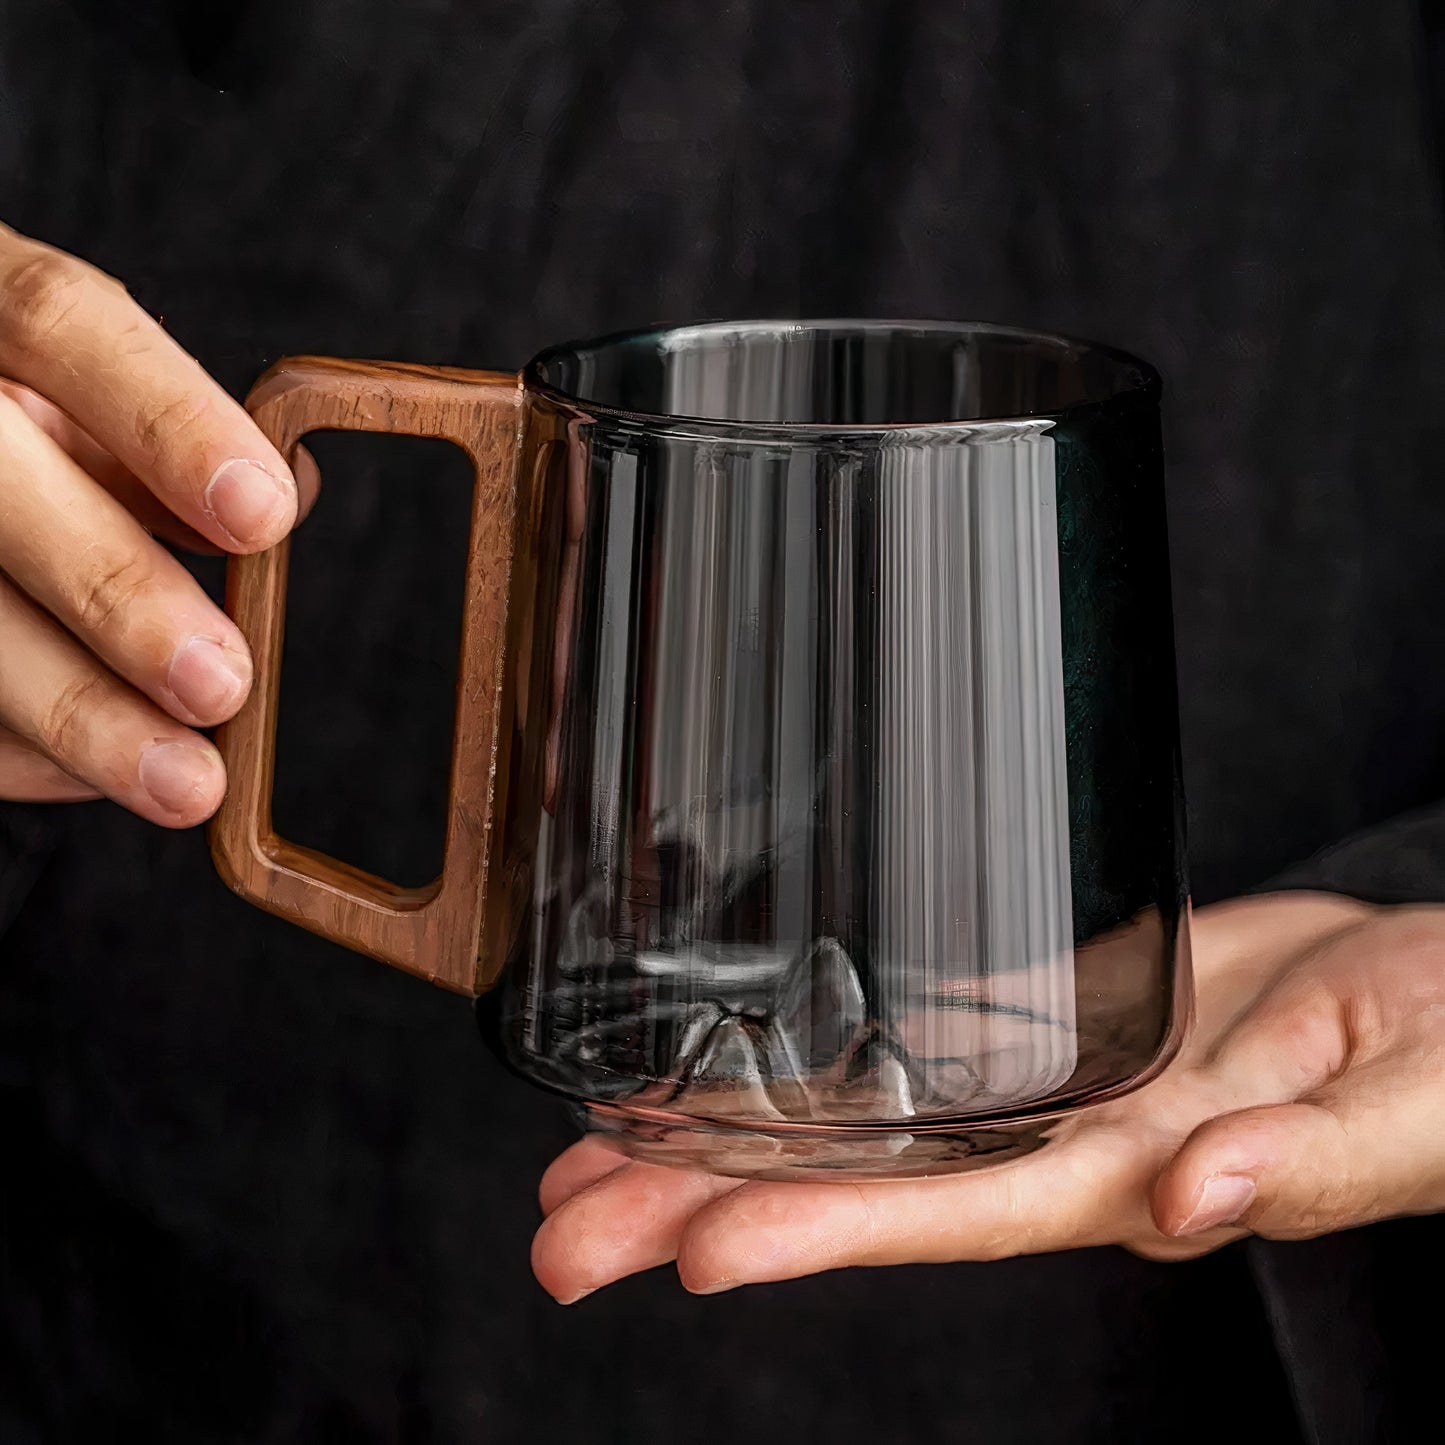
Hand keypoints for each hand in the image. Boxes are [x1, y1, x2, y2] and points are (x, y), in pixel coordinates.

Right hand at [0, 223, 315, 823]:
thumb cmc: (20, 421)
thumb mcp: (82, 391)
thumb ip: (167, 437)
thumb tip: (288, 492)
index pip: (61, 321)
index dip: (168, 420)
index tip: (264, 512)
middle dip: (115, 592)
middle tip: (224, 683)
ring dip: (77, 711)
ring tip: (189, 782)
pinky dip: (22, 749)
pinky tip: (99, 775)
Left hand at [532, 891, 1444, 1299]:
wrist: (1435, 990)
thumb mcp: (1407, 1111)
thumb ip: (1300, 1164)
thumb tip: (1184, 1205)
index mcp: (1142, 1175)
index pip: (952, 1214)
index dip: (822, 1231)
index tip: (693, 1249)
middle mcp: (1065, 1144)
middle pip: (864, 1184)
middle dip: (710, 1207)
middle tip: (565, 1232)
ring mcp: (1048, 1083)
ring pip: (867, 1115)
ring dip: (733, 1137)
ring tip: (596, 1158)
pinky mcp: (1054, 1020)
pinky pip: (917, 1040)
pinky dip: (824, 1057)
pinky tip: (735, 1067)